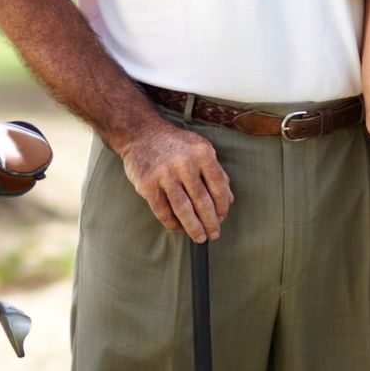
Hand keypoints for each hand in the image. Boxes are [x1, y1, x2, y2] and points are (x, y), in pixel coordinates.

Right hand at [119, 116, 232, 241]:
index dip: (222, 207)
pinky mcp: (147, 184)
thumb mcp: (201, 149)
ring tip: (199, 237)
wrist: (141, 133)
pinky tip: (178, 227)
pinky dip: (172, 223)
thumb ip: (216, 172)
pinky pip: (162, 210)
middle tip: (214, 234)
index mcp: (202, 153)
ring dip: (193, 227)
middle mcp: (184, 163)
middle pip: (202, 201)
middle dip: (210, 222)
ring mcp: (164, 174)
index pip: (218, 187)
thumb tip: (228, 200)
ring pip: (183, 209)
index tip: (222, 218)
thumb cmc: (176, 144)